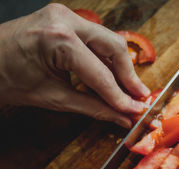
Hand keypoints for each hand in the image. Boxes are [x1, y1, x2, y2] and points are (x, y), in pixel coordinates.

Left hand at [0, 3, 150, 127]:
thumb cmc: (8, 79)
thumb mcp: (53, 98)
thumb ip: (94, 108)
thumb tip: (122, 117)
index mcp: (58, 39)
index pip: (101, 74)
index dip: (121, 96)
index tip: (135, 111)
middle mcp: (65, 19)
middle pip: (114, 48)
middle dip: (128, 76)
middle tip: (140, 98)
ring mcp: (65, 15)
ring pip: (109, 41)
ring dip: (120, 68)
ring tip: (129, 91)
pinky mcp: (65, 19)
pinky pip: (96, 40)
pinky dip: (105, 60)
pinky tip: (112, 78)